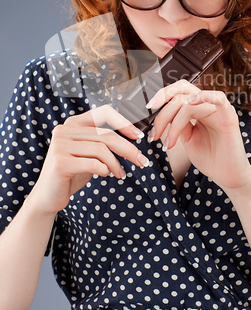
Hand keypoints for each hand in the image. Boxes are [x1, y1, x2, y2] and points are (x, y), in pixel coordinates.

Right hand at [30, 105, 148, 213]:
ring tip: (120, 173)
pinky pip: (92, 163)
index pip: (103, 112)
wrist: (49, 196)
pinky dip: (104, 169)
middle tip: (141, 161)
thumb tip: (133, 138)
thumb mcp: (90, 153)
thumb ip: (103, 143)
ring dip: (116, 164)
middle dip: (127, 149)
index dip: (123, 122)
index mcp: (73, 123)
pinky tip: (105, 174)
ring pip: (101, 149)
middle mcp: (64, 130)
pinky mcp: (59, 162)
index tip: (138, 135)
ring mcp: (60, 145)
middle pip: (105, 135)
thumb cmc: (73, 173)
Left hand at [147, 80, 250, 192]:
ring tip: (168, 143)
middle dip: (163, 109)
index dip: (162, 95)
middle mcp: (209, 105)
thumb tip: (164, 114)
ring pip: (189, 101)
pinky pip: (219, 98)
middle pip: (181, 92)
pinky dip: (203, 97)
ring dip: (173, 121)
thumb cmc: (210, 158)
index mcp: (199, 108)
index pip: (179, 91)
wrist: (227, 177)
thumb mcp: (187, 138)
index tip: (149, 108)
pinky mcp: (229, 117)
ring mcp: (219, 110)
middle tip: (154, 130)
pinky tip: (189, 105)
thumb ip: (178, 123)